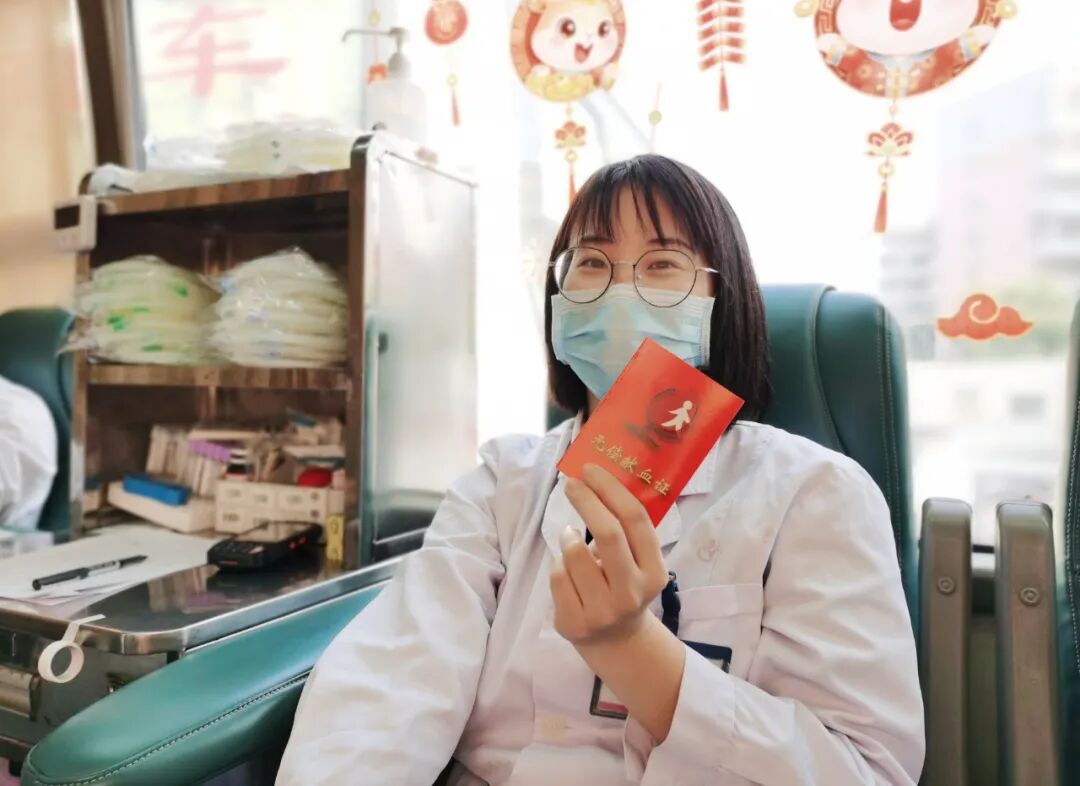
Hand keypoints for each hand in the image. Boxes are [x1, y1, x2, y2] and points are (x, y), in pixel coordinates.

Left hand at [550, 463, 668, 646]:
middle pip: (608, 534)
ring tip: (571, 537)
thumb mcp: (638, 563)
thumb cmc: (624, 586)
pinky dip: (559, 563)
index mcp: (654, 572)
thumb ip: (627, 531)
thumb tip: (598, 479)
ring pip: (575, 554)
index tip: (590, 469)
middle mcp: (632, 593)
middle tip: (571, 483)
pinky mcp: (574, 622)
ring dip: (568, 537)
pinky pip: (557, 575)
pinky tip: (568, 569)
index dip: (611, 489)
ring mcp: (603, 611)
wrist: (616, 641)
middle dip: (586, 501)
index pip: (635, 521)